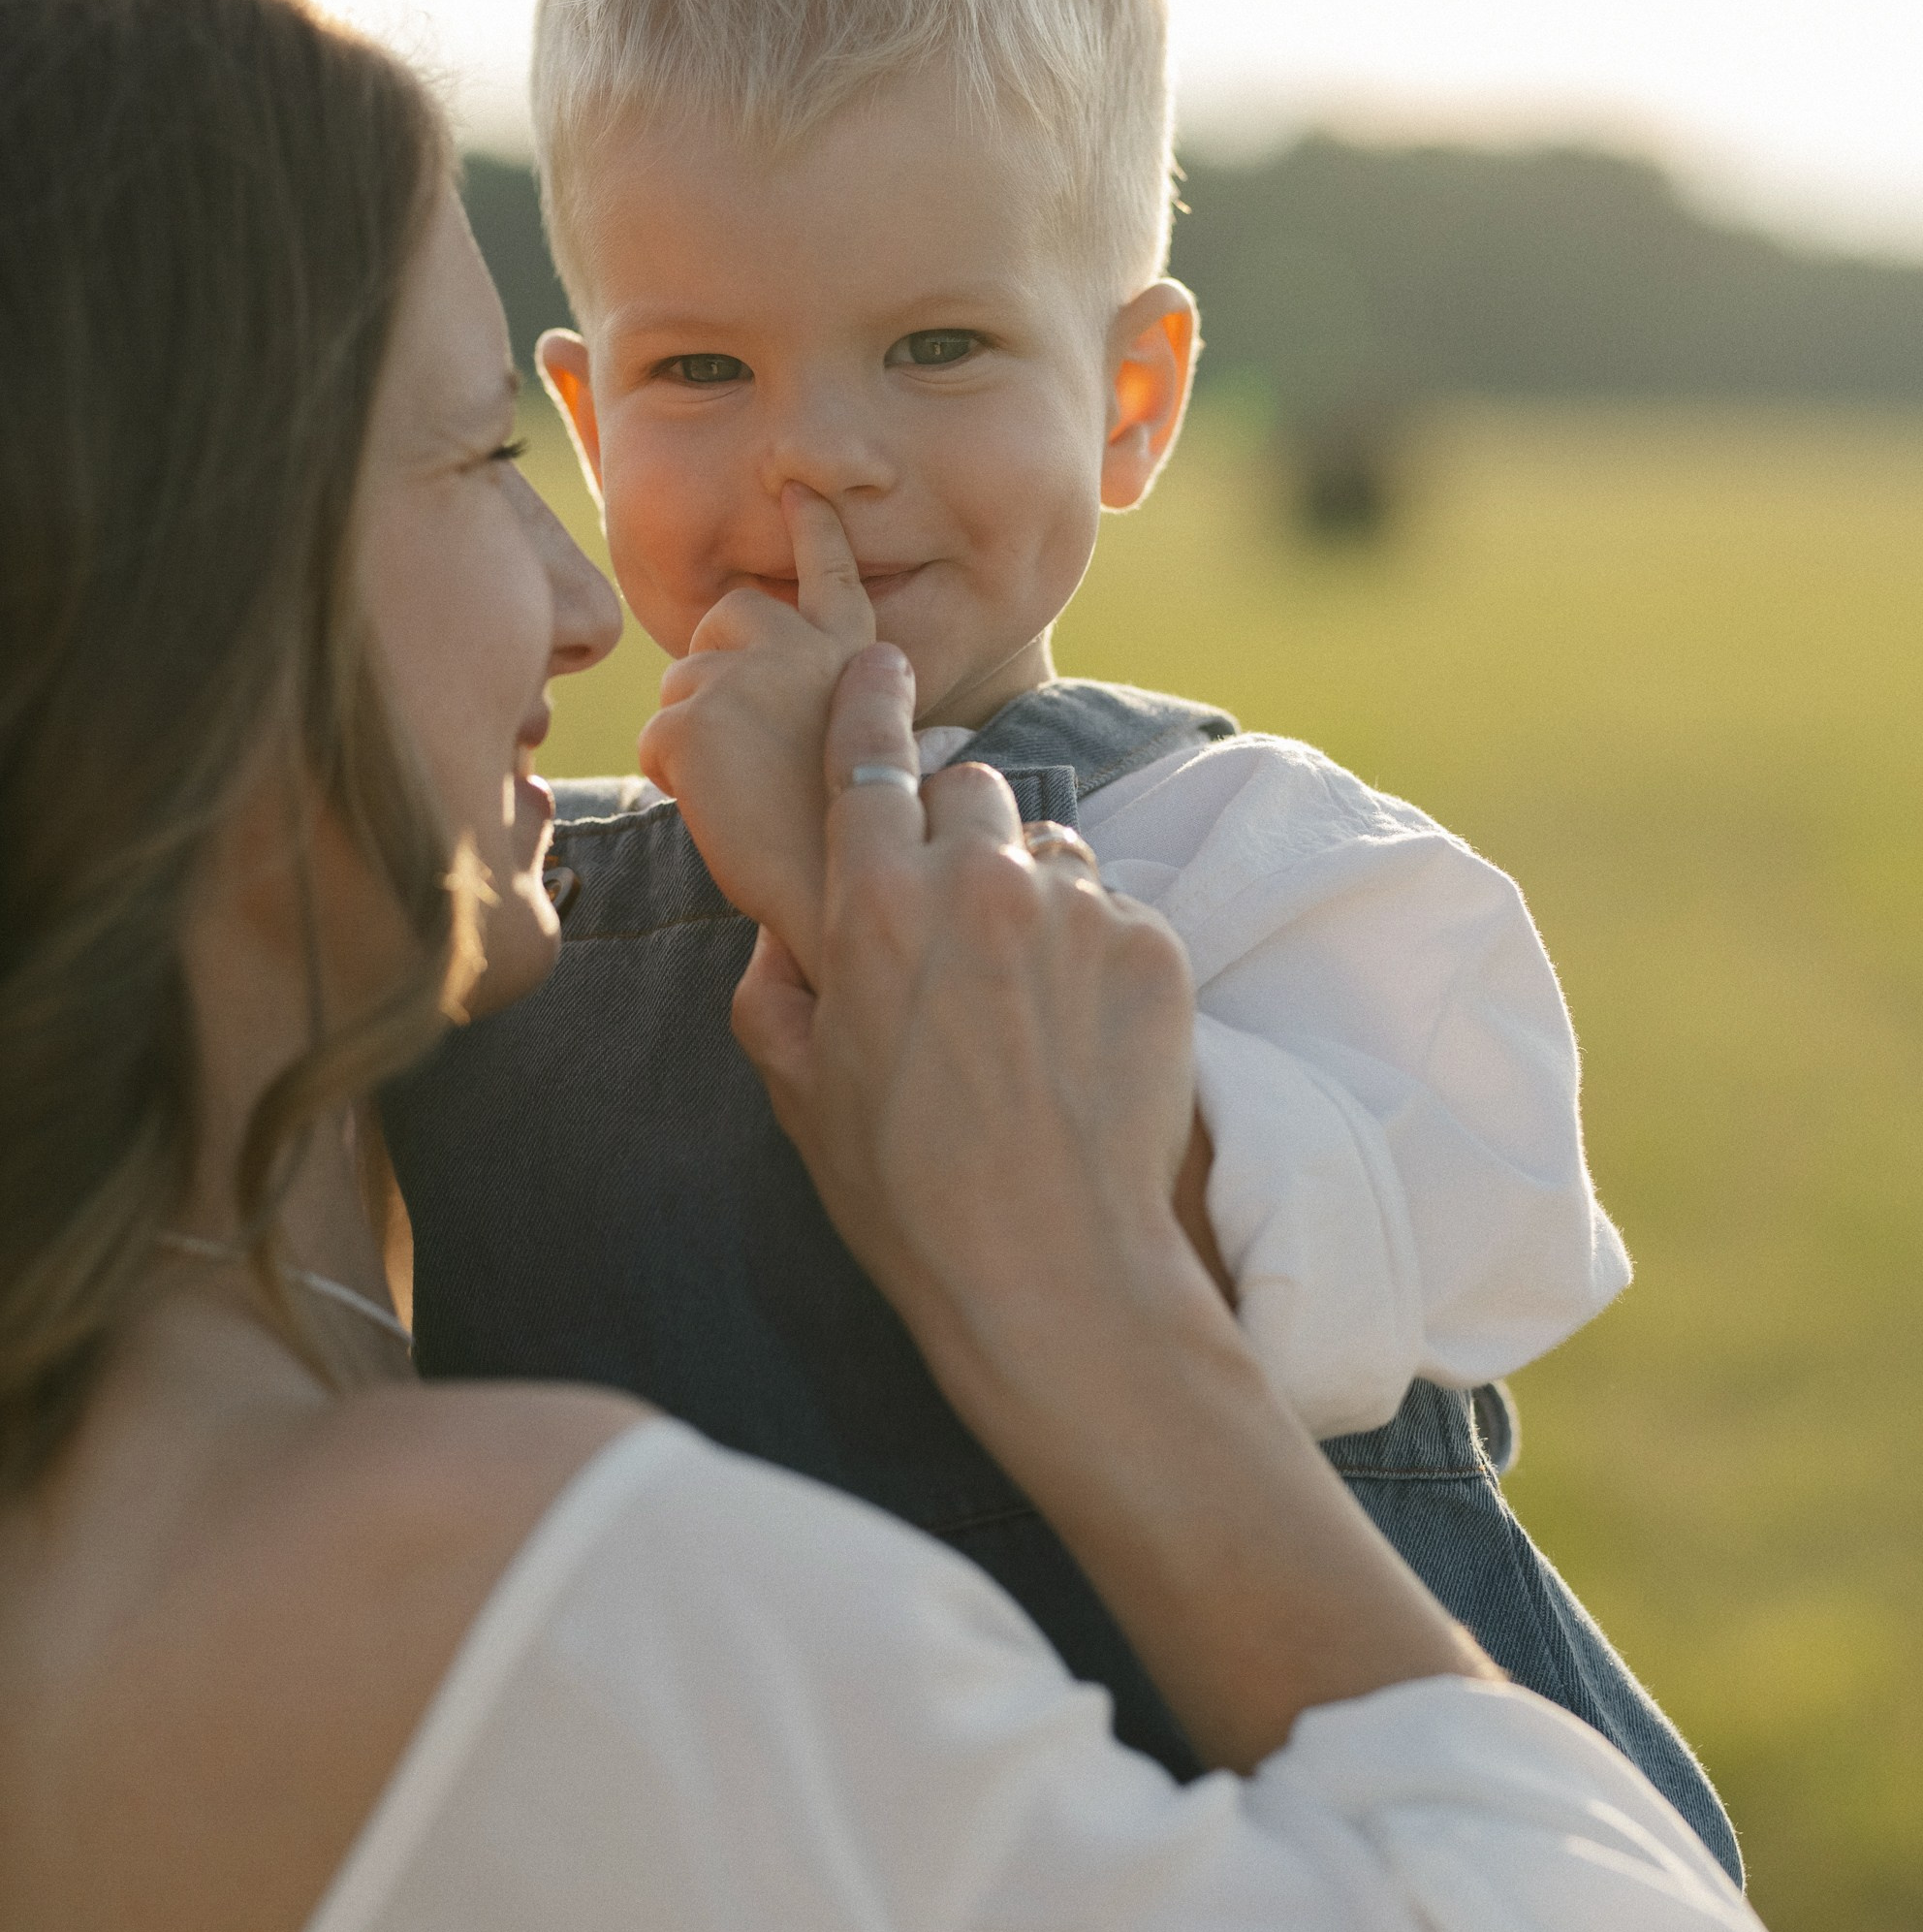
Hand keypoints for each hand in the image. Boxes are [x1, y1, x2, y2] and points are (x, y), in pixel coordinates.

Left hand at [638, 488, 874, 978]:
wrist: (843, 888)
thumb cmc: (852, 840)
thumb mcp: (859, 743)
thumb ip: (816, 696)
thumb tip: (749, 688)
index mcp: (856, 654)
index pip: (832, 573)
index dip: (815, 529)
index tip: (799, 489)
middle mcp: (802, 647)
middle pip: (725, 620)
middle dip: (719, 666)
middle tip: (750, 740)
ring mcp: (744, 677)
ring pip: (681, 685)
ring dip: (696, 732)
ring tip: (747, 788)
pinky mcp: (694, 720)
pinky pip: (656, 740)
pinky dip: (675, 777)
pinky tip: (720, 807)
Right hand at [732, 640, 1202, 1389]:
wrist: (1055, 1267)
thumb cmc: (910, 1194)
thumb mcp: (802, 1095)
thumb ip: (777, 992)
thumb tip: (786, 939)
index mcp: (876, 901)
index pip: (869, 756)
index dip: (871, 701)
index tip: (880, 664)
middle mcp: (978, 879)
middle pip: (969, 788)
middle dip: (955, 827)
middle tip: (952, 914)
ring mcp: (1077, 908)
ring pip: (1050, 847)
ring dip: (1029, 890)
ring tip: (1021, 996)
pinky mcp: (1155, 947)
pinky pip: (1116, 912)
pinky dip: (1095, 952)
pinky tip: (1078, 1036)